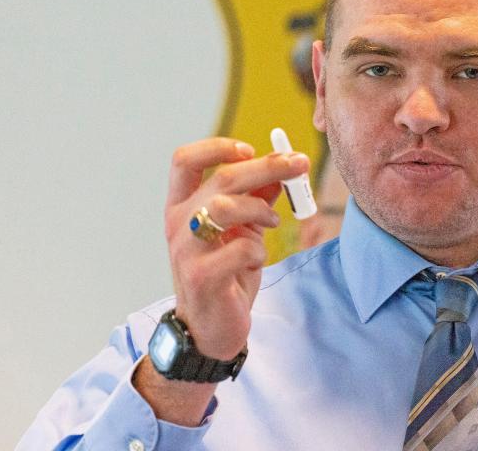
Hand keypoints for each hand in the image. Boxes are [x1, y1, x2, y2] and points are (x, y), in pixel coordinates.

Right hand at [164, 137, 309, 359]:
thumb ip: (256, 199)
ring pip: (225, 206)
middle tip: (299, 165)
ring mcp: (186, 250)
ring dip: (260, 209)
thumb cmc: (226, 273)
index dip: (218, 147)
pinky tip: (256, 260)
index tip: (250, 149)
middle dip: (268, 166)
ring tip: (272, 222)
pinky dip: (258, 250)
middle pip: (222, 177)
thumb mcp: (242, 230)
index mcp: (182, 206)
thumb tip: (282, 168)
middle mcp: (178, 223)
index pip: (185, 160)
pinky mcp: (201, 277)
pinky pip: (240, 249)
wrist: (210, 329)